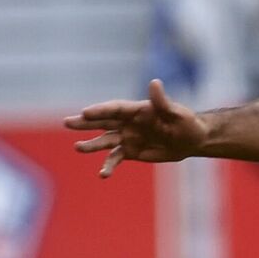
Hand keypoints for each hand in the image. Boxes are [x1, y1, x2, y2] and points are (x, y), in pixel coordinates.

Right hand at [64, 79, 206, 176]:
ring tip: (78, 148)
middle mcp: (128, 122)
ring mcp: (127, 137)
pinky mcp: (130, 151)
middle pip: (103, 122)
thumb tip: (154, 82)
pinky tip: (102, 174)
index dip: (101, 110)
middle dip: (85, 122)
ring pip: (105, 140)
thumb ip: (162, 101)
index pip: (115, 109)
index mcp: (137, 110)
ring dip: (91, 145)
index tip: (85, 112)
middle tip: (67, 122)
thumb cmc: (186, 122)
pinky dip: (108, 166)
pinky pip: (115, 158)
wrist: (191, 140)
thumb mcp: (176, 113)